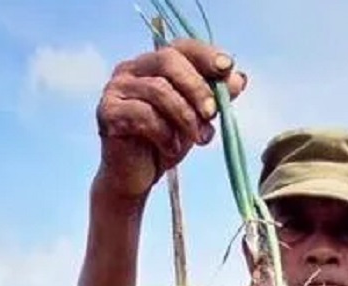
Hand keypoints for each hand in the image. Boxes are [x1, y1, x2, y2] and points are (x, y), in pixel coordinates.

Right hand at [95, 38, 246, 200]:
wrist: (136, 177)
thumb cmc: (165, 143)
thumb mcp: (196, 119)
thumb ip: (214, 97)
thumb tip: (239, 78)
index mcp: (153, 64)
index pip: (180, 47)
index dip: (205, 54)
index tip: (227, 69)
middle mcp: (131, 69)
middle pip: (168, 61)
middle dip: (196, 87)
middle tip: (211, 113)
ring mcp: (116, 89)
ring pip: (158, 90)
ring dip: (185, 116)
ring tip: (199, 139)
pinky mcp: (108, 113)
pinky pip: (143, 115)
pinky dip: (164, 133)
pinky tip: (171, 148)